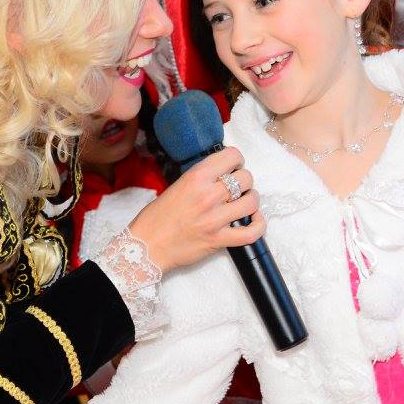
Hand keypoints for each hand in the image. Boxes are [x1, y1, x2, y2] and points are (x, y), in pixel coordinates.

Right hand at [127, 146, 264, 272]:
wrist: (145, 247)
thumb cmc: (155, 218)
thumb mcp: (175, 186)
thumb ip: (199, 180)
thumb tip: (220, 175)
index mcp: (195, 177)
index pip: (232, 156)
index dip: (236, 160)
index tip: (233, 166)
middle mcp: (208, 196)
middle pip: (246, 178)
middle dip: (244, 180)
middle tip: (237, 187)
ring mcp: (215, 219)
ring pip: (252, 201)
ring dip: (251, 200)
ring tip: (244, 202)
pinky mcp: (219, 240)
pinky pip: (251, 233)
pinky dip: (259, 226)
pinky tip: (254, 220)